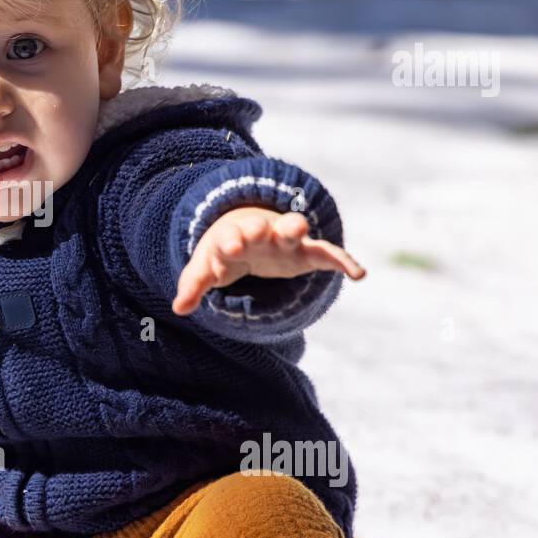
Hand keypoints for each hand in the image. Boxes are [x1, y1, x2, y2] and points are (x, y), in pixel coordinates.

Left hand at [172, 206, 364, 316]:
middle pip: (261, 228)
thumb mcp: (207, 268)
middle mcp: (261, 234)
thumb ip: (194, 285)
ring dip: (297, 228)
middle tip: (259, 229)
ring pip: (294, 229)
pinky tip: (358, 274)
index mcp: (233, 237)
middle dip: (260, 229)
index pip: (229, 238)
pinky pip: (328, 253)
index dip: (230, 242)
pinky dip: (343, 261)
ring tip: (303, 229)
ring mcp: (286, 240)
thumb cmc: (225, 253)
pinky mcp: (307, 250)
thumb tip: (178, 309)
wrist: (250, 231)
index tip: (229, 246)